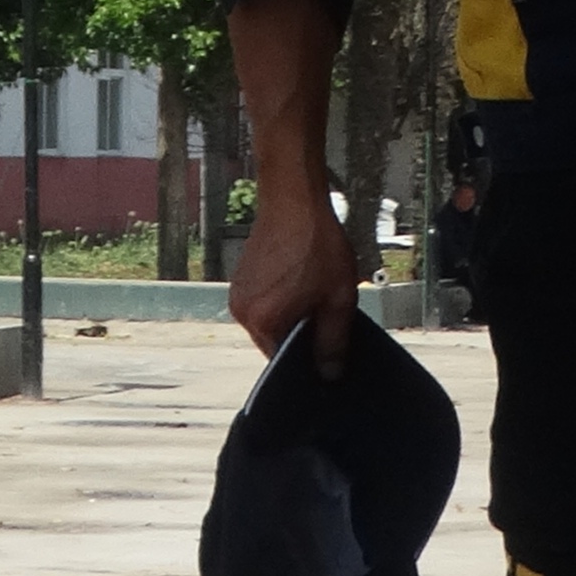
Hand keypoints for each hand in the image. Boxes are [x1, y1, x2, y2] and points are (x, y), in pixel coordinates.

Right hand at [228, 182, 358, 374]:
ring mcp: (237, 295)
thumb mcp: (338, 300)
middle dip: (300, 335)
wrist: (294, 201)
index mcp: (263, 321)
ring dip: (290, 316)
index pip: (284, 362)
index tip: (326, 347)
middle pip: (275, 342)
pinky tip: (299, 281)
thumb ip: (333, 342)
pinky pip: (262, 305)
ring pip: (269, 322)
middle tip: (324, 311)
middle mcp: (242, 312)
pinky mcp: (240, 280)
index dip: (308, 359)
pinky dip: (280, 301)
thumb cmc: (316, 243)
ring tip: (311, 290)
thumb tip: (329, 374)